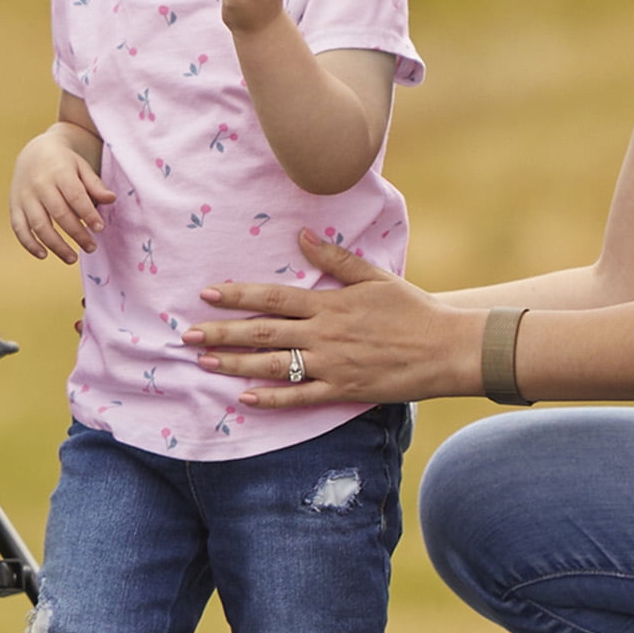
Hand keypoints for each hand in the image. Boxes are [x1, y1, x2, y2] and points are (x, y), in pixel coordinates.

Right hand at [10, 129, 115, 262]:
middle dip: (77, 234)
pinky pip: (19, 228)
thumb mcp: (81, 167)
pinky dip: (29, 244)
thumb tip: (111, 199)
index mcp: (59, 172)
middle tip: (92, 248)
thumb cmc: (64, 163)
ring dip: (56, 245)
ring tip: (72, 258)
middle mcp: (40, 184)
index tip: (99, 228)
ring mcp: (25, 196)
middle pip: (59, 213)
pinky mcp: (14, 206)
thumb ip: (95, 185)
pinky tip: (44, 255)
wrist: (34, 152)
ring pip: (39, 225)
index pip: (75, 196)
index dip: (88, 214)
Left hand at [185, 229, 482, 406]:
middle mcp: (324, 334)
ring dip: (236, 364)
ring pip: (274, 365)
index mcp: (329, 303)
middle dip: (223, 332)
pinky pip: (301, 397)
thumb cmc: (411, 308)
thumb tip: (301, 234)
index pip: (273, 298)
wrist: (445, 347)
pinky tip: (245, 397)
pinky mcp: (343, 390)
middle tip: (188, 335)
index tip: (207, 295)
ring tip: (205, 362)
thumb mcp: (374, 276)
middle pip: (263, 332)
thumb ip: (334, 258)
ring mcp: (332, 365)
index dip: (238, 295)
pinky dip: (271, 398)